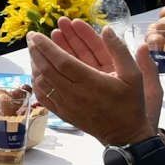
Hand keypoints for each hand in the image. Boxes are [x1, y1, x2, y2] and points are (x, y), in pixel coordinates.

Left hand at [28, 19, 158, 145]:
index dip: (47, 47)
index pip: (62, 61)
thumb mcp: (134, 75)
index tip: (37, 34)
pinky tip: (35, 71)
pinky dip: (37, 82)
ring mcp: (66, 105)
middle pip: (47, 69)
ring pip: (43, 82)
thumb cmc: (130, 104)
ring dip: (35, 64)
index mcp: (91, 82)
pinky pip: (44, 96)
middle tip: (30, 37)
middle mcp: (75, 93)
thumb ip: (120, 51)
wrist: (124, 135)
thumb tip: (107, 29)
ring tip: (32, 50)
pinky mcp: (63, 113)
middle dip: (37, 51)